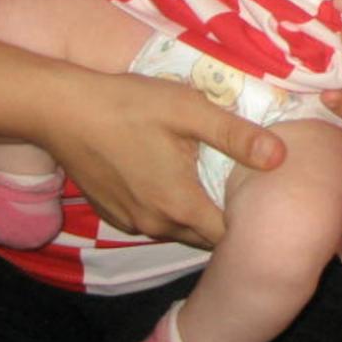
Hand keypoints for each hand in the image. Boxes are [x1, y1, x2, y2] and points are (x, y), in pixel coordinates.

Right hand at [39, 68, 284, 248]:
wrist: (61, 110)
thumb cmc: (128, 106)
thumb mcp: (190, 111)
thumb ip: (236, 136)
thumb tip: (280, 157)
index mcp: (179, 205)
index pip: (228, 234)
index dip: (248, 216)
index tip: (260, 192)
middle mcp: (155, 224)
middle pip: (204, 235)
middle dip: (226, 217)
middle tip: (241, 184)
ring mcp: (129, 222)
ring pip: (178, 228)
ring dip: (196, 211)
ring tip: (212, 179)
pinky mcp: (111, 214)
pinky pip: (152, 220)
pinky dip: (168, 207)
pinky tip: (172, 176)